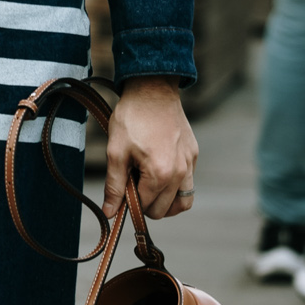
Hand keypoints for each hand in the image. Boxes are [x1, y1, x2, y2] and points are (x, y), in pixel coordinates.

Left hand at [105, 77, 197, 221]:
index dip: (129, 204)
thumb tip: (110, 213)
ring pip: (183, 203)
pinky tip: (159, 171)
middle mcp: (181, 173)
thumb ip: (115, 186)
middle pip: (163, 210)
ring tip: (148, 188)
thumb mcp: (116, 152)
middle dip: (145, 204)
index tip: (120, 192)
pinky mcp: (193, 155)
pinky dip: (175, 187)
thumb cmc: (132, 119)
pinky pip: (188, 183)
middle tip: (132, 184)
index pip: (145, 207)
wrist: (152, 90)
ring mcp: (190, 164)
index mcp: (160, 174)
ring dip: (165, 203)